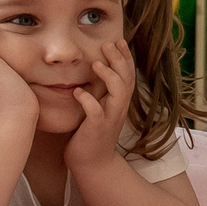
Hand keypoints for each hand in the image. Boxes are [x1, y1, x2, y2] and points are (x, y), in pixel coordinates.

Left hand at [65, 41, 135, 167]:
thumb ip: (99, 93)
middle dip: (119, 59)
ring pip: (119, 93)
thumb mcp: (99, 109)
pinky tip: (78, 92)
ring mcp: (110, 119)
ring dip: (109, 76)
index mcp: (119, 102)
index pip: (128, 75)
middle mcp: (119, 108)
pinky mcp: (97, 129)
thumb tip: (89, 72)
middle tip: (108, 44)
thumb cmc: (91, 134)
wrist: (92, 164)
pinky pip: (96, 113)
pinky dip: (88, 101)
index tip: (118, 41)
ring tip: (96, 63)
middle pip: (127, 79)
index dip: (126, 57)